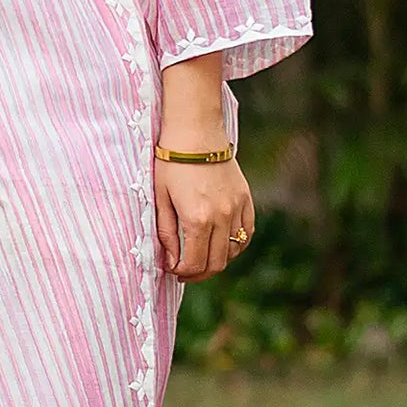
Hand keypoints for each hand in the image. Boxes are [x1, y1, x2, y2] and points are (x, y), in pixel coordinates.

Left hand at [154, 158, 253, 281]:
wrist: (195, 132)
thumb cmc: (171, 164)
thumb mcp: (160, 200)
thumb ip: (167, 234)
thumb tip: (171, 261)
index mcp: (197, 220)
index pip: (195, 264)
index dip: (183, 273)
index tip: (173, 270)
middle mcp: (221, 218)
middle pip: (216, 263)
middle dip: (199, 273)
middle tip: (186, 272)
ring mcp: (237, 208)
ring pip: (233, 251)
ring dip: (217, 260)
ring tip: (202, 257)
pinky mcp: (245, 199)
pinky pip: (246, 234)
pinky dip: (236, 245)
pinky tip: (221, 244)